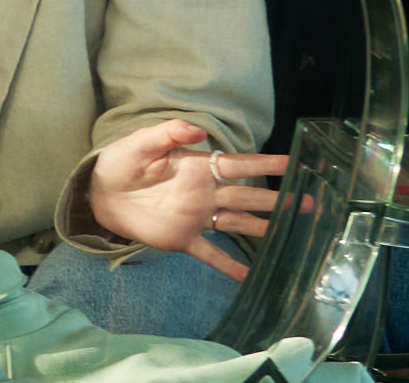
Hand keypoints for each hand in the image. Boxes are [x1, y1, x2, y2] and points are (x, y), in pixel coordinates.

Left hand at [80, 117, 292, 276]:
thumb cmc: (121, 162)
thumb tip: (197, 131)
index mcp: (198, 167)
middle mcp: (204, 193)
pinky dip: (228, 265)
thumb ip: (168, 134)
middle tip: (309, 202)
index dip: (266, 162)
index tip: (295, 162)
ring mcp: (196, 218)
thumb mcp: (141, 143)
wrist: (98, 193)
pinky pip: (209, 254)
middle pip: (247, 196)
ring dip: (263, 229)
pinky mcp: (182, 239)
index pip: (239, 164)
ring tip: (292, 235)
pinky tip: (248, 277)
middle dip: (277, 198)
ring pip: (237, 223)